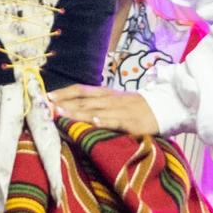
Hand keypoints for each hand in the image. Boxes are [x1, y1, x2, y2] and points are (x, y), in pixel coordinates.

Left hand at [46, 84, 160, 135]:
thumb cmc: (135, 106)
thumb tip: (72, 107)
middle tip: (47, 107)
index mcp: (106, 93)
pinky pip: (117, 121)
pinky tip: (94, 122)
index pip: (81, 90)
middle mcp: (111, 99)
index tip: (47, 96)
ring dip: (78, 112)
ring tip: (62, 113)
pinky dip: (105, 121)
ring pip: (97, 110)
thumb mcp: (115, 101)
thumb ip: (97, 103)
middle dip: (65, 103)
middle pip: (85, 100)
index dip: (65, 92)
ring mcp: (122, 110)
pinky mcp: (133, 122)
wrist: (165, 107)